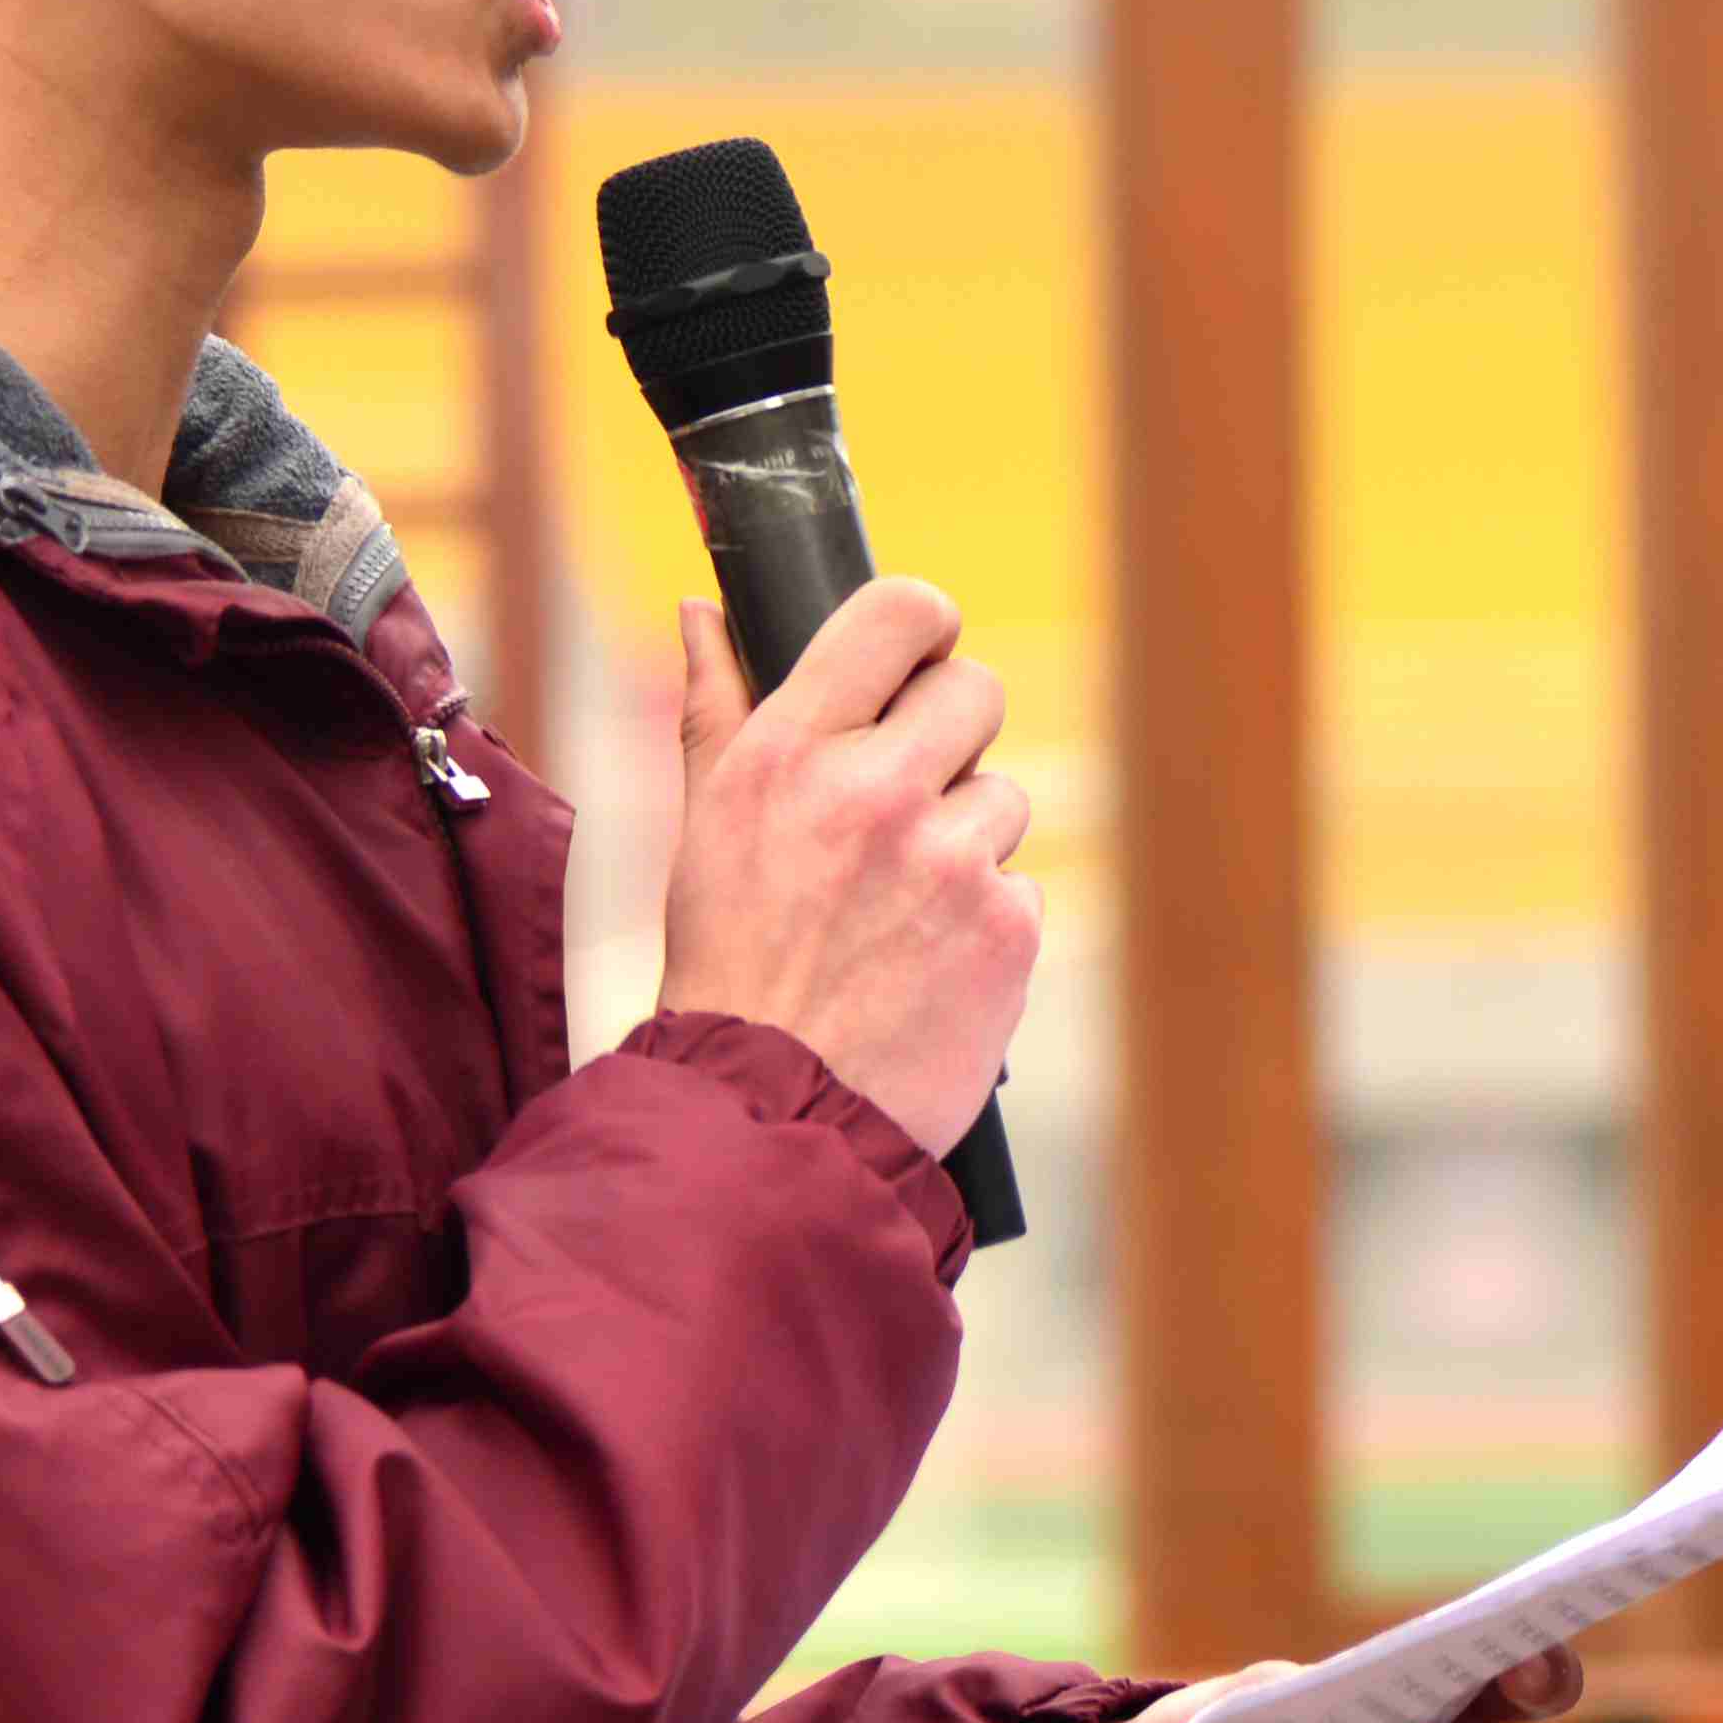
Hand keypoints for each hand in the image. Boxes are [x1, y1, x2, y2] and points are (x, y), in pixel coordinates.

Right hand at [651, 583, 1031, 1158]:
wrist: (770, 1111)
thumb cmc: (728, 962)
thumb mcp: (703, 825)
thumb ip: (714, 708)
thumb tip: (704, 611)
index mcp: (791, 750)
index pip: (900, 612)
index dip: (922, 625)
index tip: (918, 657)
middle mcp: (875, 792)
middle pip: (977, 689)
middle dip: (951, 734)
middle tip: (907, 795)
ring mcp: (949, 862)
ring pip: (1002, 796)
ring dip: (964, 841)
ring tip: (896, 910)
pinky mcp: (1006, 929)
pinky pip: (1019, 884)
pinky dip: (984, 919)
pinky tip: (925, 961)